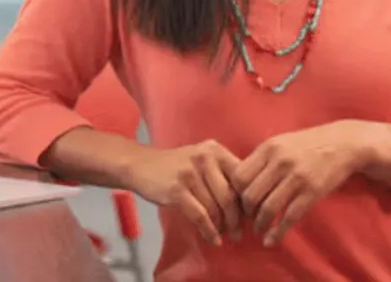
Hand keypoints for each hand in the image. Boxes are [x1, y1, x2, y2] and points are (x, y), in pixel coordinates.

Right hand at [122, 140, 242, 245]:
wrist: (140, 165)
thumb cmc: (176, 166)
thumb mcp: (201, 160)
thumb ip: (223, 174)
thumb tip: (249, 204)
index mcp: (215, 150)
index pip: (242, 178)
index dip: (248, 200)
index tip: (251, 217)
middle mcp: (205, 158)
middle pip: (230, 196)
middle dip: (237, 220)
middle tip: (239, 234)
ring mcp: (189, 173)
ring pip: (215, 208)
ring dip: (222, 227)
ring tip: (224, 236)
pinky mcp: (176, 190)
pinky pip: (200, 216)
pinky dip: (209, 231)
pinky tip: (213, 240)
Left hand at [231, 121, 370, 246]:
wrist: (343, 143)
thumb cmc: (308, 144)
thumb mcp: (281, 142)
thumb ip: (261, 159)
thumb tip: (238, 182)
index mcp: (268, 148)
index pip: (239, 176)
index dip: (235, 194)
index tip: (239, 202)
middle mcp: (280, 162)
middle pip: (250, 195)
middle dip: (246, 212)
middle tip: (248, 219)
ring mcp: (297, 177)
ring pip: (268, 208)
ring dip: (260, 225)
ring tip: (259, 231)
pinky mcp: (312, 192)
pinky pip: (289, 217)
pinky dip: (277, 233)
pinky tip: (271, 240)